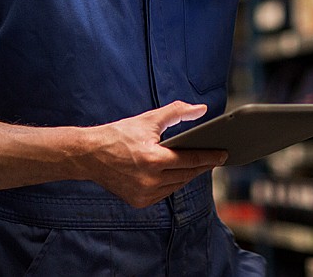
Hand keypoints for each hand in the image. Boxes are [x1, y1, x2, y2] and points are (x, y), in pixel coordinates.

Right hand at [78, 101, 226, 206]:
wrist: (88, 155)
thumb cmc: (118, 134)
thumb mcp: (148, 119)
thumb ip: (177, 112)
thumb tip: (201, 109)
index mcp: (153, 160)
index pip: (190, 160)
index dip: (210, 157)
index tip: (224, 154)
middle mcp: (149, 181)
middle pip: (187, 174)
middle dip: (202, 166)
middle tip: (216, 158)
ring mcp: (143, 194)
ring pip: (177, 185)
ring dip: (189, 175)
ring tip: (200, 164)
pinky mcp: (138, 201)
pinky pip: (164, 193)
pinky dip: (172, 183)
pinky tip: (179, 174)